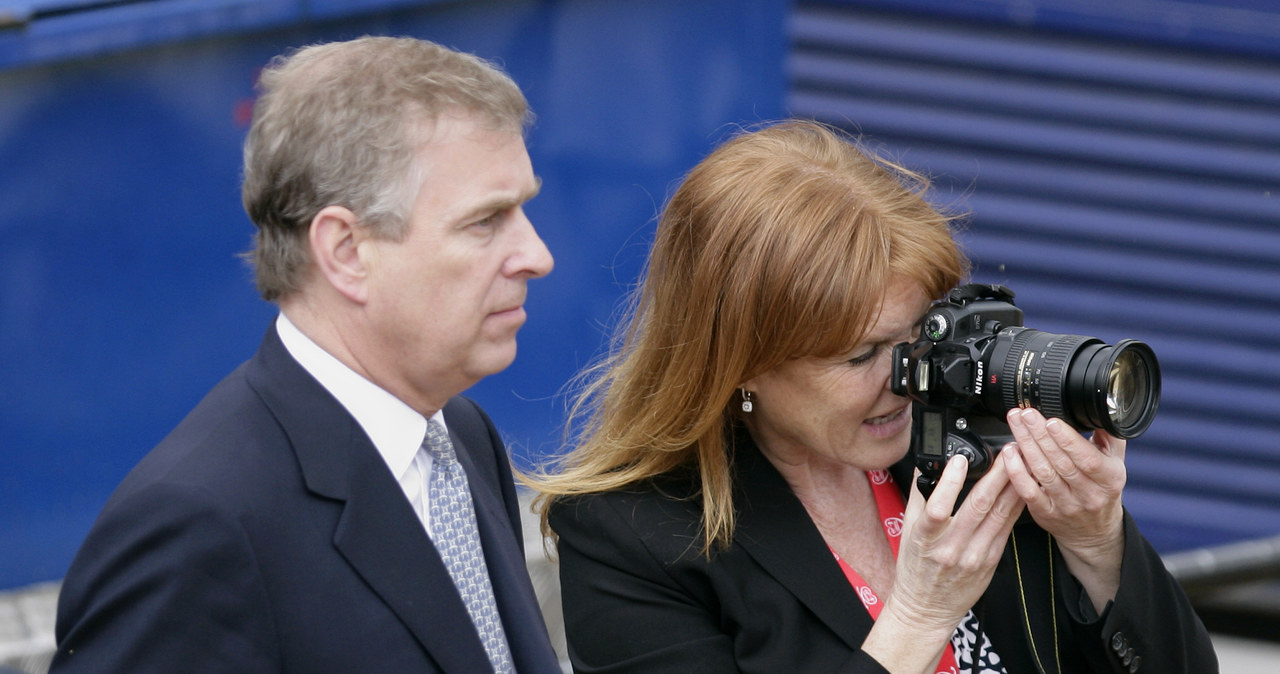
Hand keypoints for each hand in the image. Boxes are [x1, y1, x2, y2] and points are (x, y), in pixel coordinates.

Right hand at [863, 454, 1022, 670]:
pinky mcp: (991, 561)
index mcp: (926, 540)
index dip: (950, 482)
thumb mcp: (907, 532)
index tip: (959, 459)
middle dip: (997, 475)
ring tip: (1022, 464)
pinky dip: (1015, 507)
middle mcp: (952, 549)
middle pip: (979, 507)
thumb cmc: (914, 570)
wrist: (926, 609)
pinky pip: (1006, 529)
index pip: (938, 508)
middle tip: (1008, 452)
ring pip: (999, 516)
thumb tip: (925, 467)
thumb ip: (919, 498)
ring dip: (1013, 487)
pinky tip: (1023, 491)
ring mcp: (975, 556)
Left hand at [1002, 407, 1125, 608]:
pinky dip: (1016, 471)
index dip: (1068, 440)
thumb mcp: (1115, 464)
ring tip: (1016, 425)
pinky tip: (1009, 453)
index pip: (1087, 458)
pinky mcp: (1045, 513)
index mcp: (1109, 479)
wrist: (1094, 533)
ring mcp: (1065, 505)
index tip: (1051, 420)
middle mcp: (1088, 494)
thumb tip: (1102, 410)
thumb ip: (1110, 437)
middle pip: (1060, 462)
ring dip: (1026, 445)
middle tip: (1025, 414)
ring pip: (1042, 473)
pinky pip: (1028, 491)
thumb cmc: (1102, 490)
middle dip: (1039, 434)